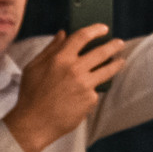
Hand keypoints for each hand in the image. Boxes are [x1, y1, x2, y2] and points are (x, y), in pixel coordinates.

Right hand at [4, 28, 127, 151]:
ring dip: (117, 64)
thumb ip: (50, 49)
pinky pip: (95, 90)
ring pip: (107, 70)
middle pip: (101, 52)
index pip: (82, 37)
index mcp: (59, 59)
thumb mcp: (33, 67)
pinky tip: (85, 94)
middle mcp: (75, 70)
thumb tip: (63, 33)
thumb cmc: (31, 94)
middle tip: (119, 43)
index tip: (103, 28)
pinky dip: (92, 90)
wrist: (34, 123)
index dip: (95, 30)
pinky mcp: (90, 99)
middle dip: (113, 46)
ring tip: (121, 61)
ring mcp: (85, 85)